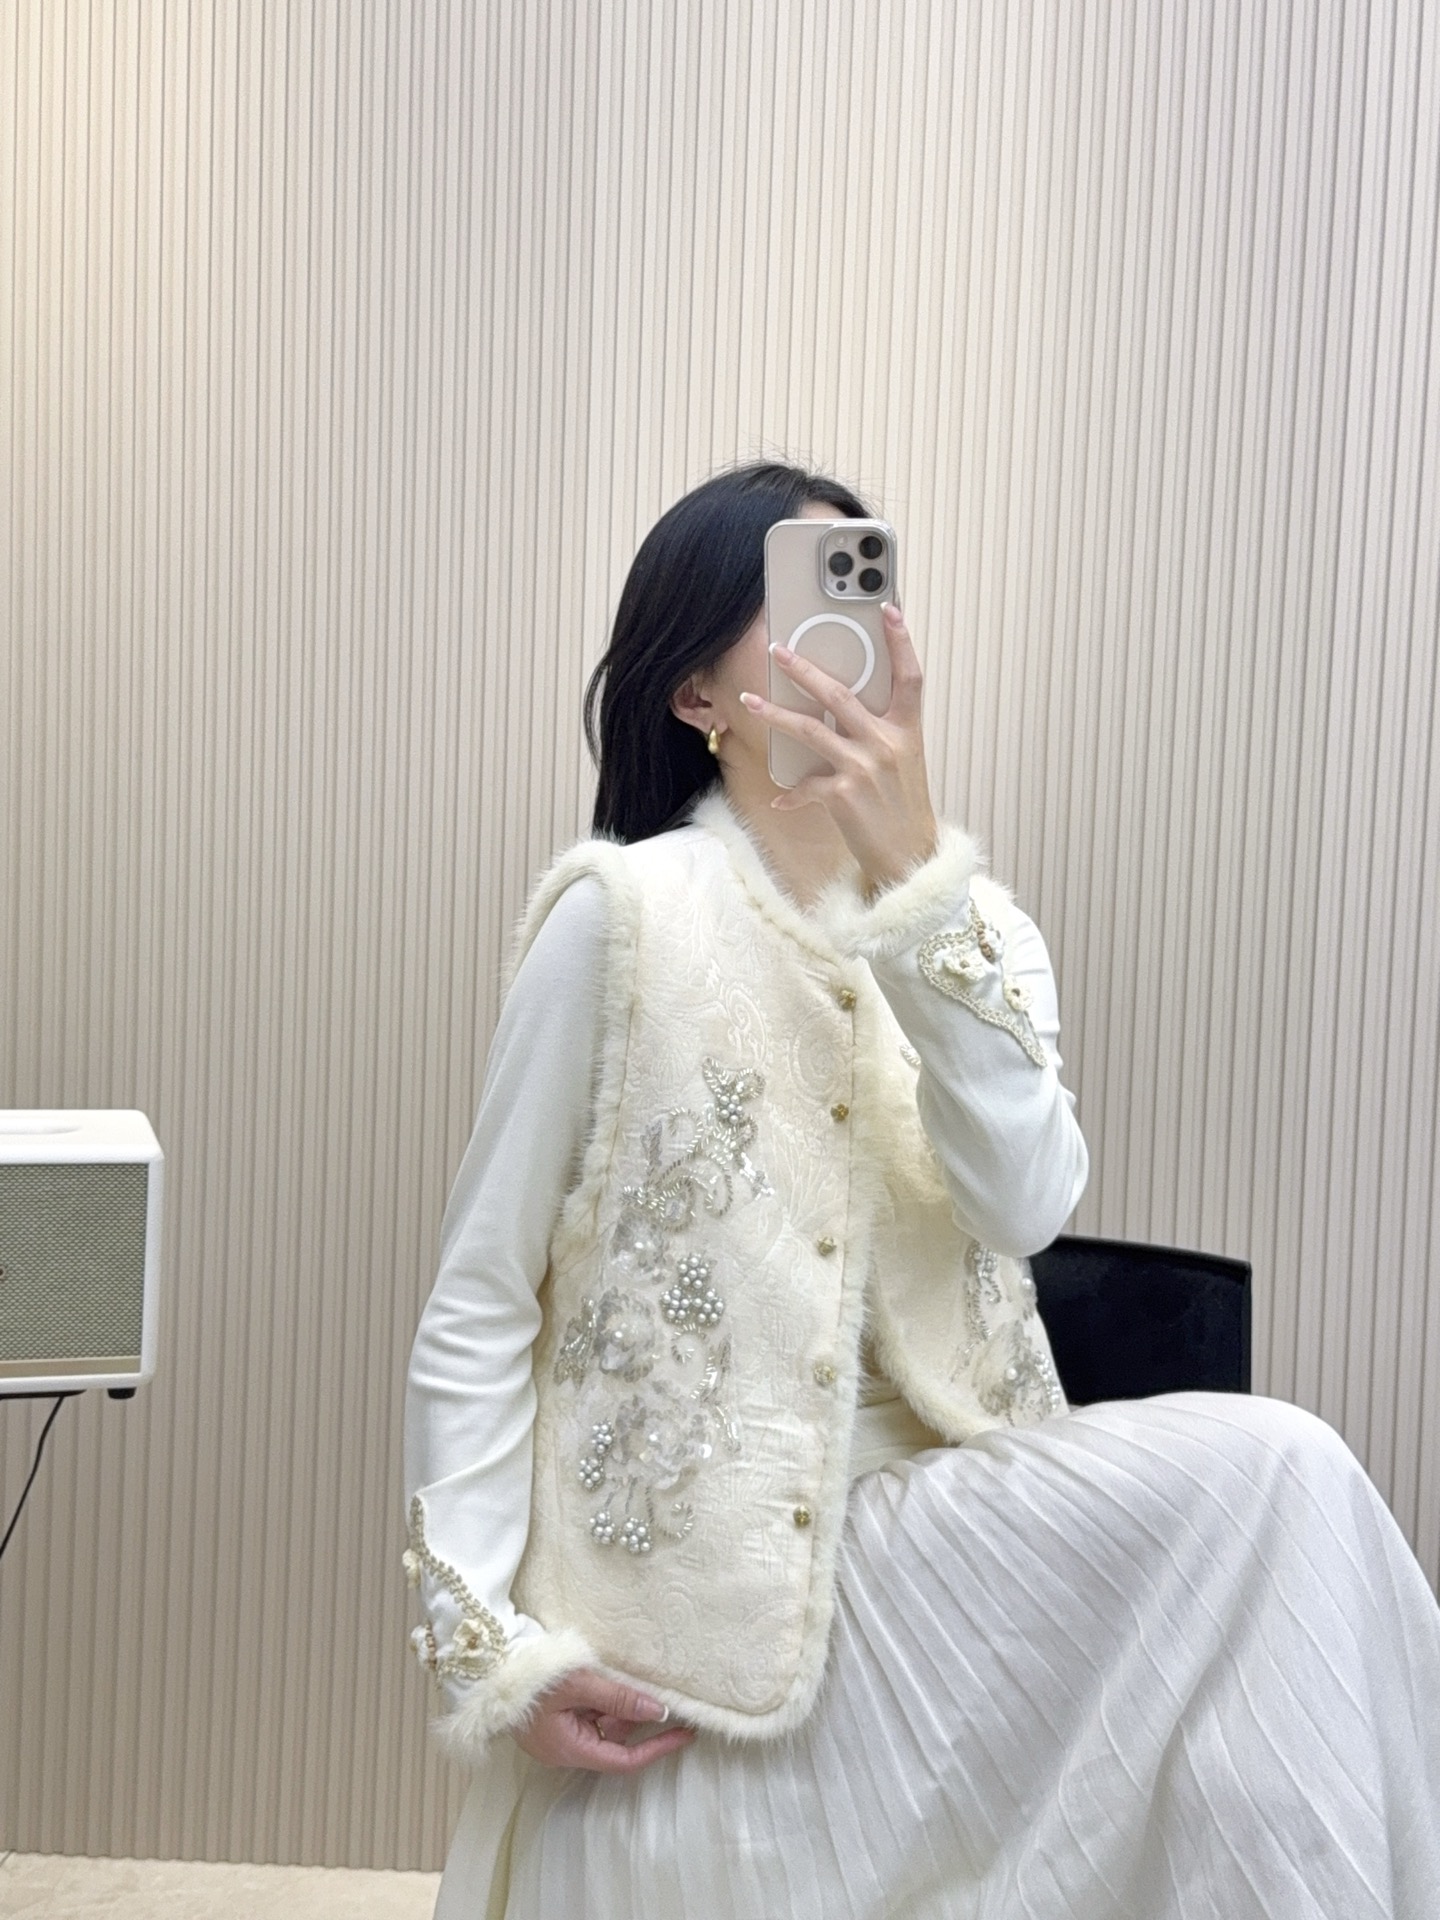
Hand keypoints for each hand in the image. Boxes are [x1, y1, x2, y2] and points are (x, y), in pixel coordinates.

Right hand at [512, 1667, 694, 1771]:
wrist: (488, 1664)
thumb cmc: (529, 1678)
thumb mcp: (579, 1684)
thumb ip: (619, 1698)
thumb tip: (660, 1710)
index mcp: (570, 1750)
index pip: (624, 1760)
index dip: (657, 1748)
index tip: (685, 1734)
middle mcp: (567, 1749)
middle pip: (615, 1743)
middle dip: (642, 1723)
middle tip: (672, 1700)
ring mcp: (560, 1734)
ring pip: (604, 1727)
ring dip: (624, 1709)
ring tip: (645, 1685)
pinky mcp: (556, 1719)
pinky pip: (590, 1716)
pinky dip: (607, 1702)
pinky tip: (617, 1681)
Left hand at [739, 603, 937, 894]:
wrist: (910, 858)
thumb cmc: (903, 810)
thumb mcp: (903, 764)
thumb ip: (880, 734)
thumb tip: (843, 710)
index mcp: (907, 731)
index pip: (909, 676)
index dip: (901, 641)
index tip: (890, 607)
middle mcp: (887, 743)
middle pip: (840, 694)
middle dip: (804, 669)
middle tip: (778, 648)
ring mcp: (864, 767)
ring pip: (809, 729)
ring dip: (775, 713)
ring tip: (749, 699)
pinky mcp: (842, 794)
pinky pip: (805, 785)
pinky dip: (791, 794)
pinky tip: (779, 800)